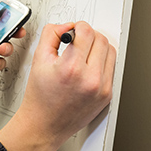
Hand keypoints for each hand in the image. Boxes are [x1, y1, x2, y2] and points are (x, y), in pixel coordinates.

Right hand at [0, 21, 115, 150]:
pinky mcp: (107, 95)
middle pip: (101, 39)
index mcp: (71, 68)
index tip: (72, 31)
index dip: (78, 26)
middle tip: (77, 41)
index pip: (86, 32)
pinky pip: (111, 68)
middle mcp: (90, 79)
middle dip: (88, 35)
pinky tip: (88, 66)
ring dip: (98, 47)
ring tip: (83, 53)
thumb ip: (51, 35)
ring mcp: (102, 88)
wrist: (44, 124)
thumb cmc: (40, 96)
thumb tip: (67, 26)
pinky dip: (101, 62)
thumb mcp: (39, 59)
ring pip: (110, 51)